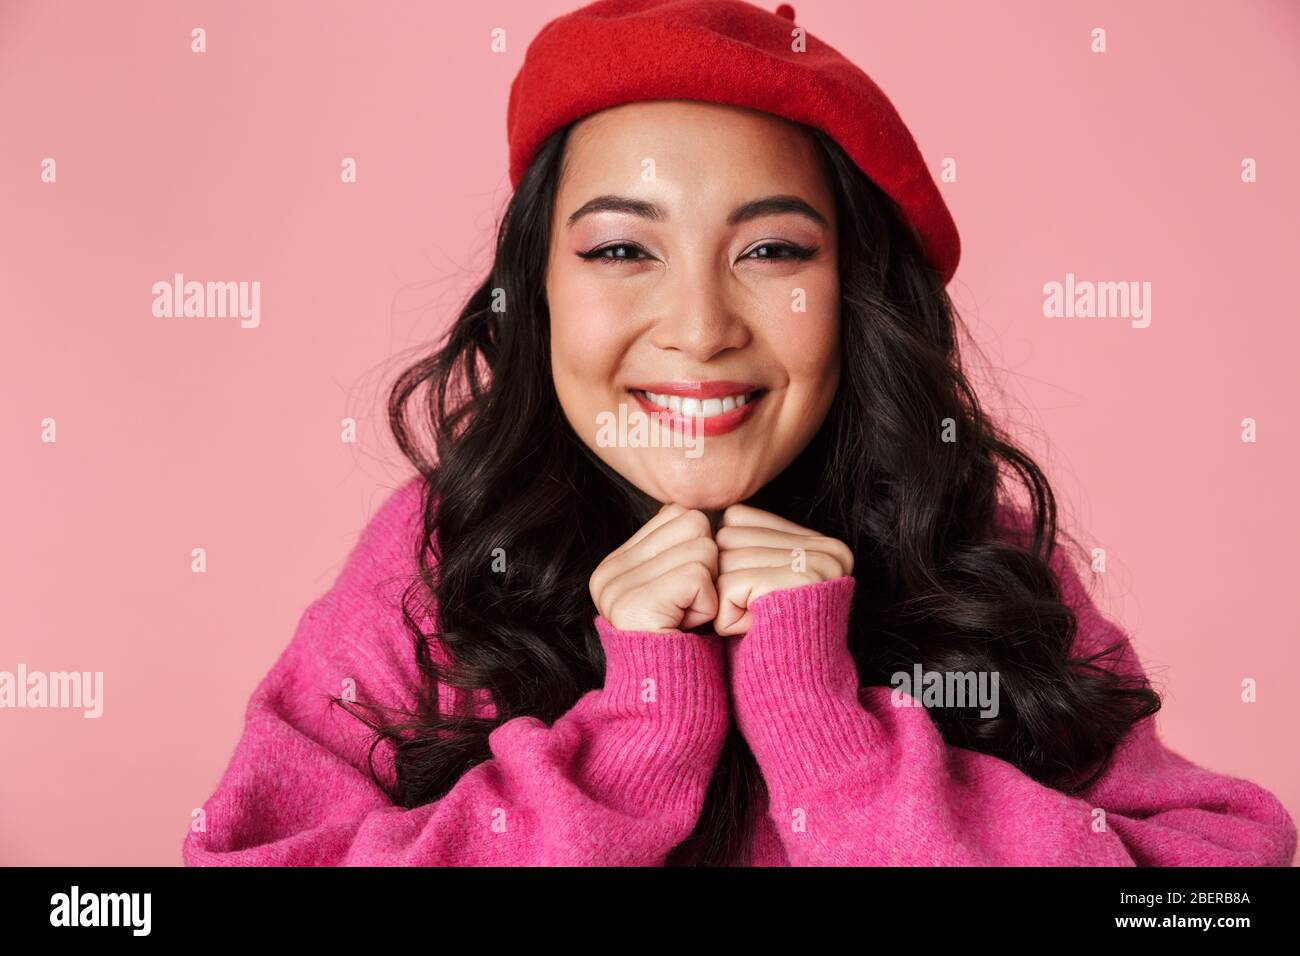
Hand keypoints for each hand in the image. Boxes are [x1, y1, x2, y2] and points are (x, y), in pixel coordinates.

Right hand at [589, 503, 719, 632]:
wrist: (667, 693)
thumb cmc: (678, 635)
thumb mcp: (669, 585)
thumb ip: (669, 546)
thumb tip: (681, 509)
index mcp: (613, 563)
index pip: (675, 512)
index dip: (696, 547)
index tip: (683, 587)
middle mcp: (609, 572)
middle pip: (694, 524)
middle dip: (707, 564)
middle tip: (688, 601)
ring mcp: (618, 589)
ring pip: (703, 550)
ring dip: (709, 589)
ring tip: (685, 615)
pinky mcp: (637, 604)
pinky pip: (699, 577)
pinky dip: (707, 605)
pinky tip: (686, 624)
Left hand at [712, 504, 853, 635]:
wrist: (792, 701)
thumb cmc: (766, 647)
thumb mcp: (760, 585)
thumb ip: (748, 545)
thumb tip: (700, 516)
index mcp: (821, 543)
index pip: (737, 519)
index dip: (728, 562)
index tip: (753, 598)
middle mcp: (826, 549)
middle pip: (727, 536)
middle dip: (725, 581)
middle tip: (755, 617)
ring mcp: (817, 564)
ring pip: (722, 559)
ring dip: (724, 600)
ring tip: (756, 626)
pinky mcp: (799, 583)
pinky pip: (727, 584)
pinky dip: (726, 616)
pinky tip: (753, 633)